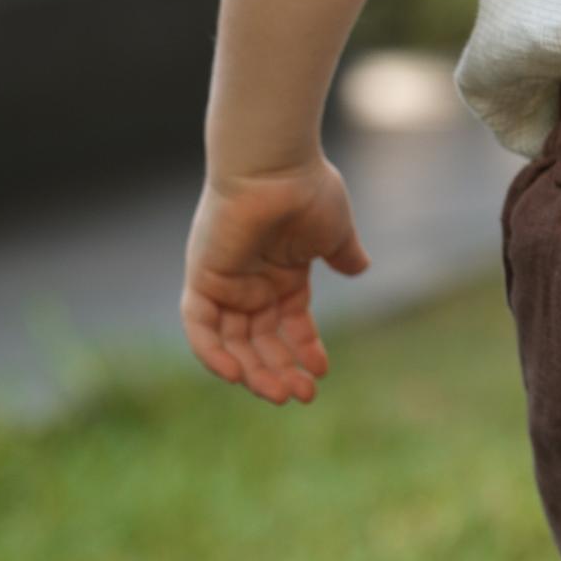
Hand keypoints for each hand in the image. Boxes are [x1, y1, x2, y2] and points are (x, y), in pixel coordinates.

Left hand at [181, 159, 367, 403]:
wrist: (275, 165)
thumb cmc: (306, 190)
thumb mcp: (333, 231)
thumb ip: (343, 253)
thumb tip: (360, 268)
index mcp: (281, 273)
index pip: (289, 324)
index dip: (304, 349)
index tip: (323, 371)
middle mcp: (250, 282)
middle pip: (260, 340)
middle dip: (281, 369)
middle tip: (303, 395)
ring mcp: (225, 281)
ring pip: (232, 342)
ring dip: (254, 371)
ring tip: (280, 393)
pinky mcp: (202, 278)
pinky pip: (200, 328)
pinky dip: (213, 354)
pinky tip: (238, 375)